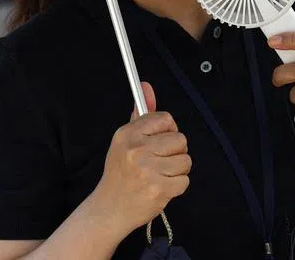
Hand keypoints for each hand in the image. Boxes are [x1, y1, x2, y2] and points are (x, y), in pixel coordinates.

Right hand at [93, 82, 190, 233]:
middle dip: (175, 152)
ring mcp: (147, 170)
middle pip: (180, 139)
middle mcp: (136, 149)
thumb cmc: (120, 174)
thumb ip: (140, 115)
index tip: (160, 140)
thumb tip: (146, 86)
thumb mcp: (125, 141)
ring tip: (160, 175)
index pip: (165, 119)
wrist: (109, 209)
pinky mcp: (158, 189)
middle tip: (160, 161)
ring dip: (177, 170)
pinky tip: (161, 187)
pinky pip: (184, 181)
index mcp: (128, 134)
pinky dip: (177, 186)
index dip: (168, 130)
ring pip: (185, 161)